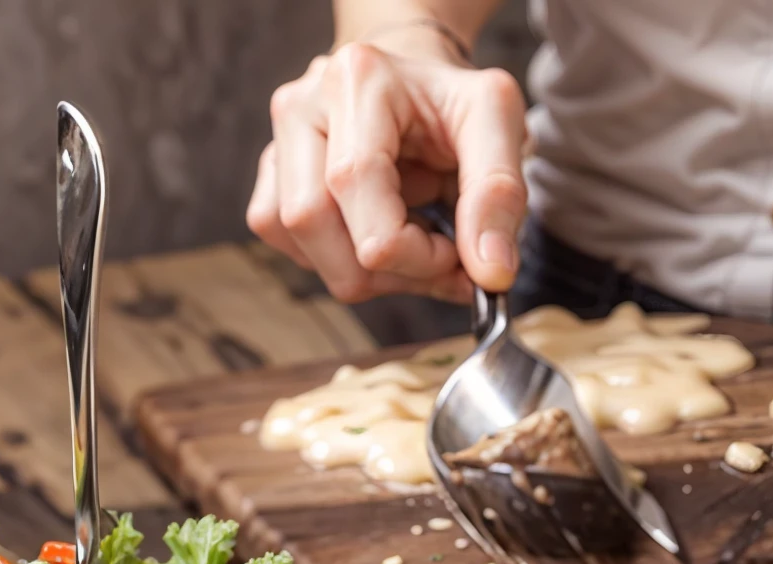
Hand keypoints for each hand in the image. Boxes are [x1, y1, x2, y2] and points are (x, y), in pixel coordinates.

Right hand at [246, 40, 526, 303]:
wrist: (414, 87)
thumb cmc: (449, 102)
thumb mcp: (495, 122)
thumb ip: (499, 193)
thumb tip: (491, 273)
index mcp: (355, 80)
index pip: (355, 184)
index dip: (408, 247)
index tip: (454, 255)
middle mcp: (302, 107)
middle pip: (314, 223)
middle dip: (386, 269)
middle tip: (435, 258)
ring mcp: (278, 146)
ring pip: (300, 247)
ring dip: (364, 273)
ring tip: (409, 245)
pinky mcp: (272, 182)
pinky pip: (289, 247)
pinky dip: (339, 263)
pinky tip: (374, 239)